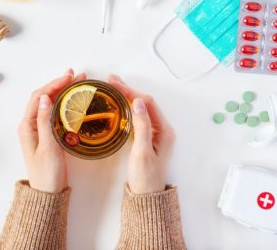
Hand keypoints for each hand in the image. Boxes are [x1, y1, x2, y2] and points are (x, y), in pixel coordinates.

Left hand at [18, 69, 85, 192]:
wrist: (47, 192)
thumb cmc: (47, 172)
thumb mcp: (48, 147)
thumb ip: (45, 122)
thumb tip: (47, 98)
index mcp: (27, 125)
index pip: (39, 97)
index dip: (54, 84)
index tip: (69, 77)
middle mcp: (30, 124)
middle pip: (44, 97)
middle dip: (59, 84)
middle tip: (77, 76)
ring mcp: (38, 129)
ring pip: (49, 103)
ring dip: (62, 92)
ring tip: (77, 83)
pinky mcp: (47, 133)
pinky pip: (54, 113)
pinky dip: (63, 103)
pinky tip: (72, 100)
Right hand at [108, 75, 174, 193]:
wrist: (146, 196)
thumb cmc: (145, 177)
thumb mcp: (142, 152)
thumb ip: (141, 126)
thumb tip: (138, 102)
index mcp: (164, 130)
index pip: (147, 103)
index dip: (131, 91)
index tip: (115, 84)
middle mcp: (162, 129)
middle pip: (145, 103)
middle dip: (129, 90)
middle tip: (111, 80)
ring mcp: (156, 133)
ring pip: (141, 109)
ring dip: (128, 97)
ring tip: (114, 87)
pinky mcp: (148, 138)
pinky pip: (139, 118)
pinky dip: (128, 109)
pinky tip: (119, 105)